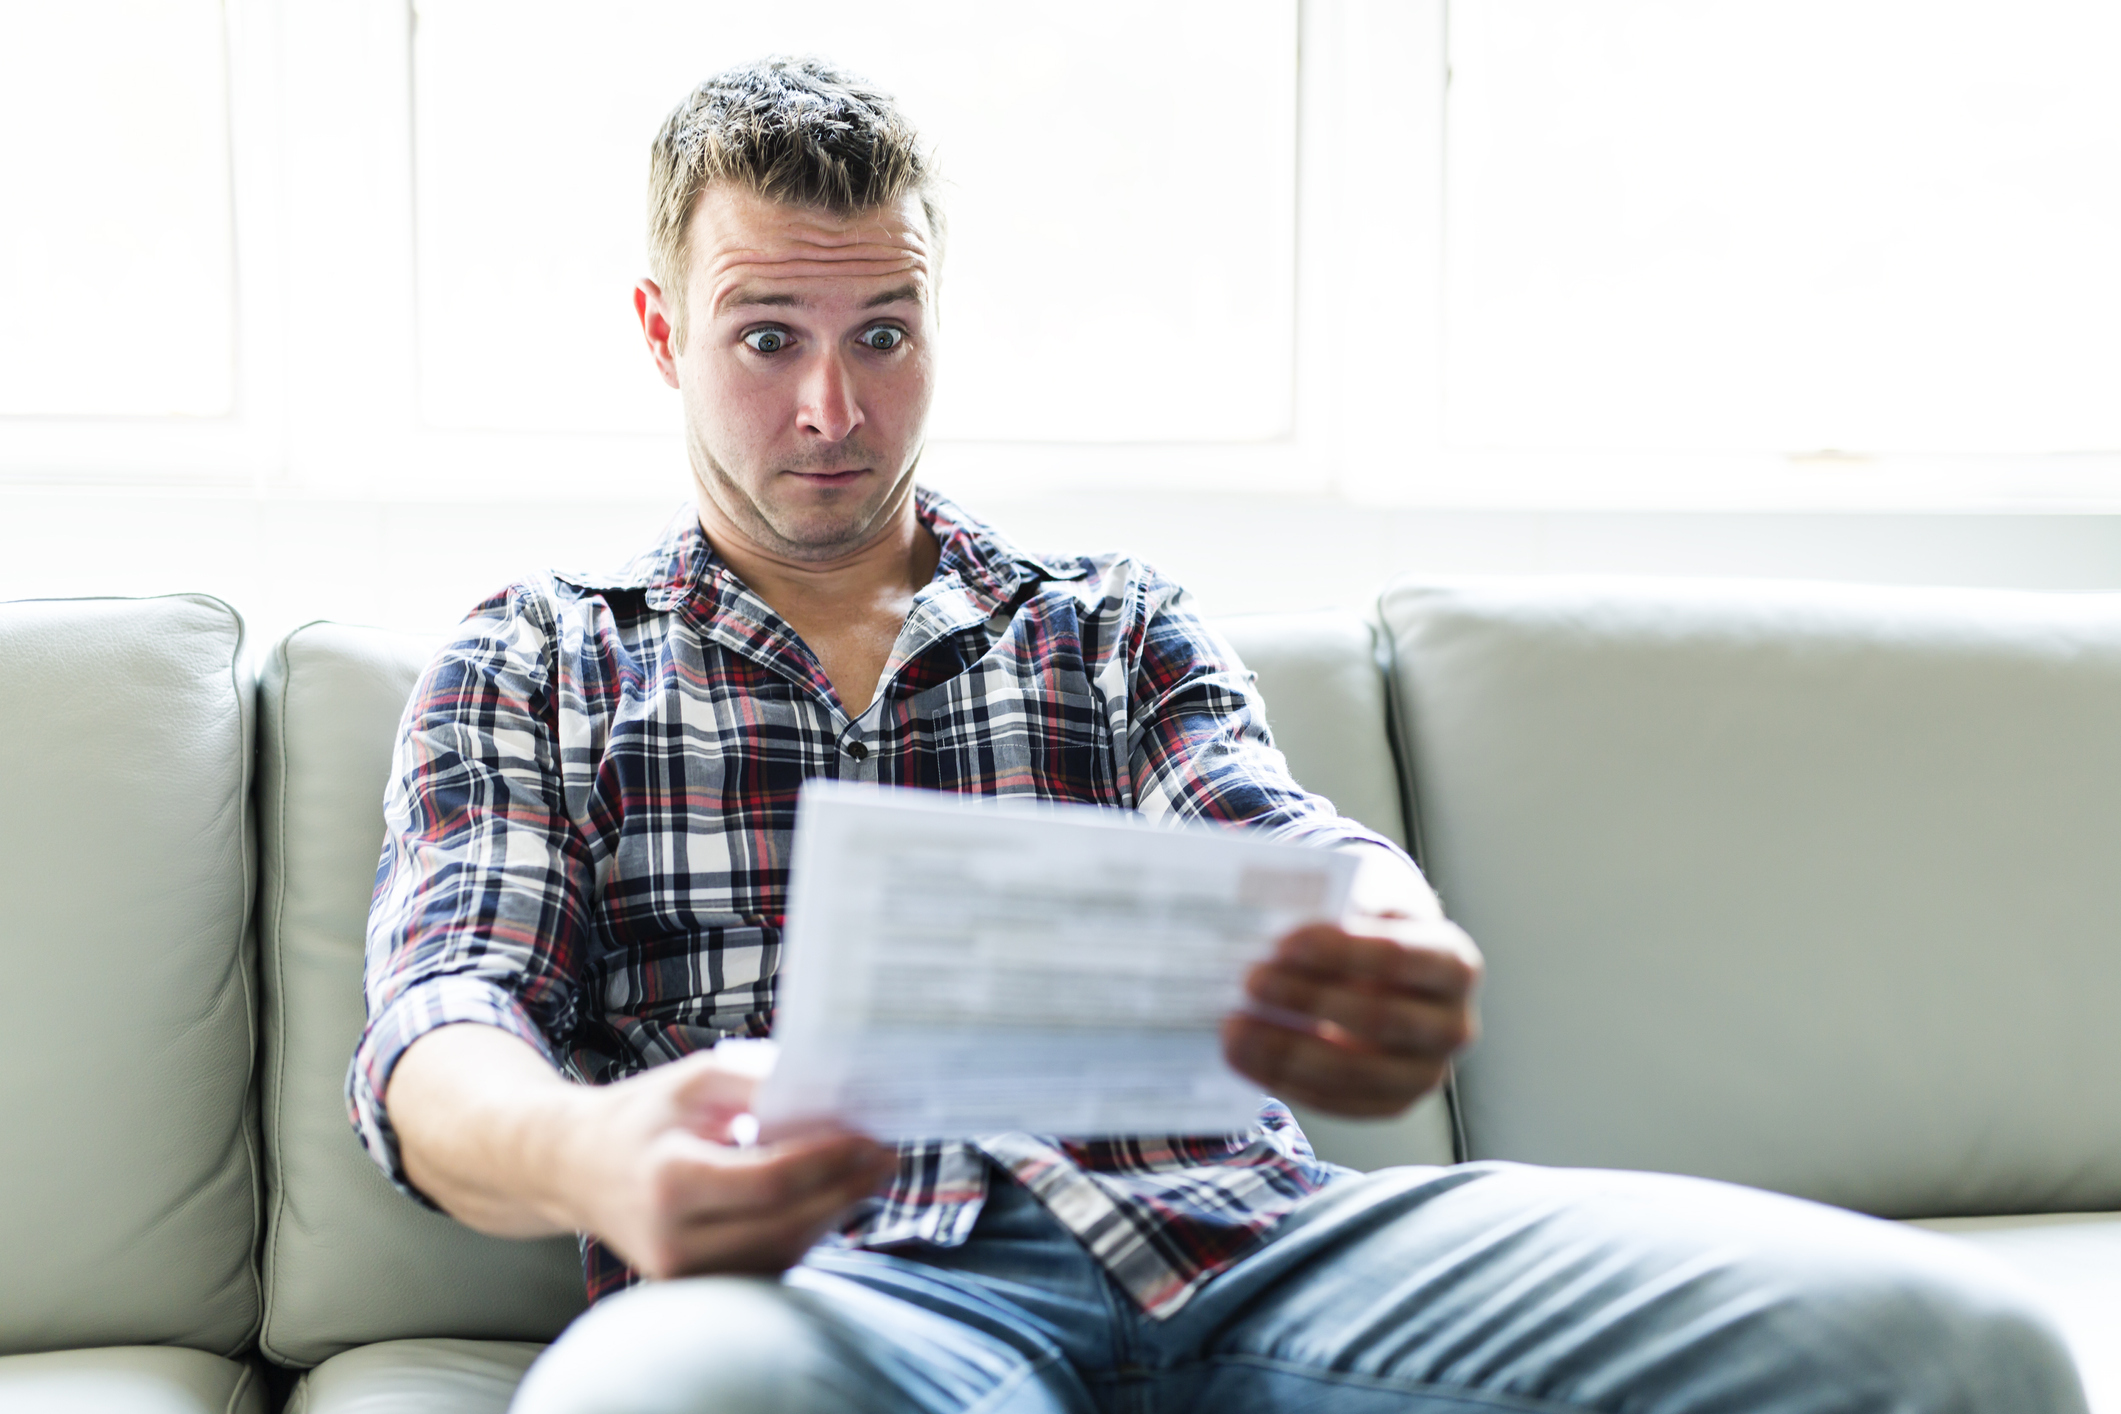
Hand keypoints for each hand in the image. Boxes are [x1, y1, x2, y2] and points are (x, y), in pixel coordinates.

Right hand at [387, 1026, 894, 1280]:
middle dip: (846, 1190)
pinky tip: (828, 1198)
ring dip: (833, 1214)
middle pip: (785, 1224)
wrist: (573, 1167)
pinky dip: (803, 1232)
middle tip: (887, 1157)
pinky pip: (765, 1264)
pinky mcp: (692, 1287)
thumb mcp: (694, 1079)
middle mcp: (672, 1240)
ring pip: (782, 1251)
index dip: (829, 1162)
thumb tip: (830, 1090)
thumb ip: (759, 1082)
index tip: (872, 1138)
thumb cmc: (640, 1116)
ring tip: (868, 1174)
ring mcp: (680, 1274)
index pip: (770, 1181)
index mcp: (670, 1181)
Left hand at [1221, 850, 1481, 1117]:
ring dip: (1284, 1049)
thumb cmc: (1370, 929)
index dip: (1341, 950)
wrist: (1388, 973)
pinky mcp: (1390, 1104)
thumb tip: (1280, 914)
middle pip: (1378, 1018)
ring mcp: (1424, 1073)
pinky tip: (1242, 1054)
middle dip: (1307, 1000)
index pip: (1401, 957)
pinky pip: (1334, 1100)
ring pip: (1353, 1071)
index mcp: (1455, 964)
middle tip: (1250, 980)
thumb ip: (1338, 905)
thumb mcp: (1366, 901)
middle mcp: (1452, 1026)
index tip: (1285, 941)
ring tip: (1234, 1025)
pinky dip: (1282, 1077)